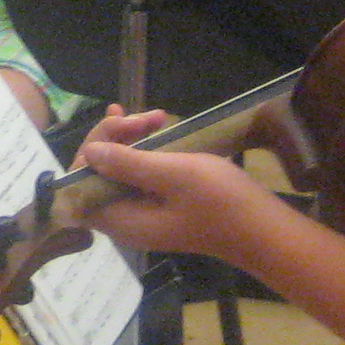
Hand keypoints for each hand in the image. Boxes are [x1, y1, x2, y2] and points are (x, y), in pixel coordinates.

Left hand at [77, 123, 282, 262]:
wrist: (264, 229)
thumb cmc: (221, 202)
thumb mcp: (173, 174)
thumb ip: (127, 163)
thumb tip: (89, 152)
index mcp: (121, 220)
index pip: (79, 186)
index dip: (89, 152)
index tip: (117, 127)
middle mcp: (126, 221)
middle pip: (99, 175)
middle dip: (115, 139)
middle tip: (145, 116)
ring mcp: (145, 214)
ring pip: (121, 172)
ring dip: (134, 140)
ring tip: (159, 116)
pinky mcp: (163, 206)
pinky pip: (141, 177)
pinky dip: (148, 151)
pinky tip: (161, 128)